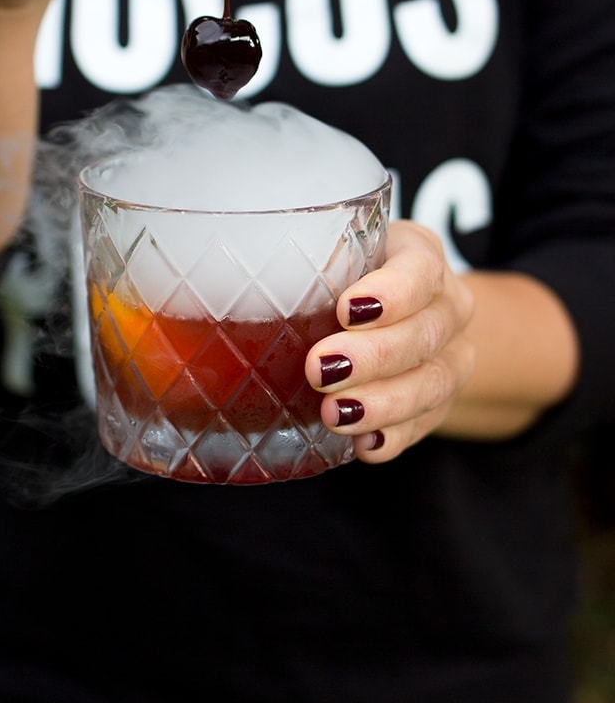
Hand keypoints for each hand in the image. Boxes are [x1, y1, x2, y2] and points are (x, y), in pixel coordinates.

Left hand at [305, 220, 474, 462]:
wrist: (408, 317)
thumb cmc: (353, 279)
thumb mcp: (336, 257)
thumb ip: (311, 264)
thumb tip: (251, 282)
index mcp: (421, 256)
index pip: (421, 270)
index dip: (391, 293)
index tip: (345, 310)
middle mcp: (448, 306)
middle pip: (424, 333)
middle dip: (372, 356)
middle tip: (320, 370)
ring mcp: (451, 357)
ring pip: (431, 383)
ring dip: (382, 403)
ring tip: (335, 414)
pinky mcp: (441, 403)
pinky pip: (424, 425)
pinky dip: (393, 437)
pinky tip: (364, 445)